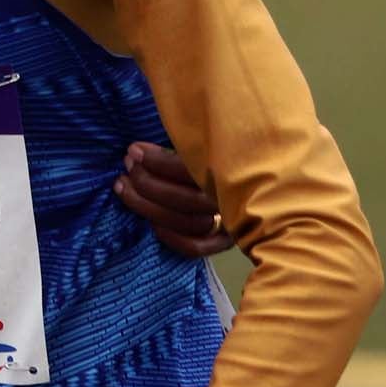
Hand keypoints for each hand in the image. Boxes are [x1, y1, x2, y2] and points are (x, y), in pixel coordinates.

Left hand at [114, 142, 231, 256]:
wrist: (262, 175)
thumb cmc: (221, 151)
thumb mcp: (207, 139)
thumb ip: (188, 141)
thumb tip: (147, 141)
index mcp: (233, 171)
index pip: (189, 171)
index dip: (157, 161)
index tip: (134, 150)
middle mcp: (232, 201)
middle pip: (184, 200)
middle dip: (147, 182)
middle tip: (128, 165)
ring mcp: (230, 224)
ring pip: (185, 223)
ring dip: (147, 206)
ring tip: (123, 186)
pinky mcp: (224, 241)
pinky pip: (195, 246)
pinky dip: (170, 237)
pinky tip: (150, 221)